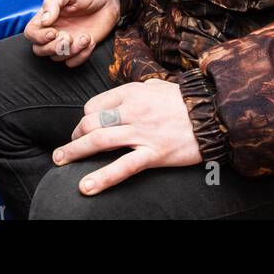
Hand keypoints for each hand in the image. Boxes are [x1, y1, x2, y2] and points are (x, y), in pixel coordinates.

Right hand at [24, 0, 119, 67]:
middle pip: (39, 50)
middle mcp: (54, 31)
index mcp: (47, 17)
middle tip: (68, 37)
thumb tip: (44, 20)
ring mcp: (66, 42)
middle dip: (54, 47)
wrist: (110, 1)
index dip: (39, 37)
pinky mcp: (79, 49)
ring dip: (72, 50)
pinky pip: (72, 62)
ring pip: (57, 57)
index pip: (31, 33)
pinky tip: (90, 41)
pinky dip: (81, 56)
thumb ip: (53, 3)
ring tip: (85, 36)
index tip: (54, 32)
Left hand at [53, 79, 202, 194]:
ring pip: (99, 141)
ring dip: (74, 152)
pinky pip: (123, 167)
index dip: (85, 118)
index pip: (94, 106)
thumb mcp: (157, 87)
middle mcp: (132, 111)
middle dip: (75, 136)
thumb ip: (135, 92)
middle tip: (67, 148)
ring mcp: (142, 133)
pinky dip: (102, 178)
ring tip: (60, 161)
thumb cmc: (186, 101)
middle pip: (91, 123)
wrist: (214, 114)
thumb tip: (118, 100)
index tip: (84, 128)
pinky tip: (86, 186)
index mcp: (131, 93)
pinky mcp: (153, 154)